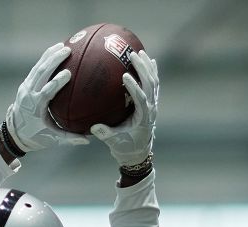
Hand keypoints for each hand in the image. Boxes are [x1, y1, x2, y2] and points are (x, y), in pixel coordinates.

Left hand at [4, 43, 89, 152]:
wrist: (13, 133)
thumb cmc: (35, 137)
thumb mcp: (52, 139)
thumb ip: (69, 138)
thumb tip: (89, 138)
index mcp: (35, 107)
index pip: (45, 92)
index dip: (55, 82)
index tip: (68, 73)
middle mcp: (29, 94)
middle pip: (40, 74)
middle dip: (53, 61)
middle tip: (67, 51)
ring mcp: (25, 87)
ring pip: (37, 68)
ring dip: (50, 56)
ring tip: (63, 45)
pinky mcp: (26, 84)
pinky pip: (36, 68)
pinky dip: (45, 58)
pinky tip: (56, 49)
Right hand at [90, 50, 158, 167]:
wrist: (138, 152)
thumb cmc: (125, 147)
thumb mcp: (114, 143)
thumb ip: (105, 134)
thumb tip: (93, 127)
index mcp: (143, 118)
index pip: (141, 99)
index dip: (134, 87)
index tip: (125, 76)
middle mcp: (151, 109)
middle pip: (150, 85)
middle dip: (142, 69)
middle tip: (133, 55)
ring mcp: (153, 104)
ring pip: (154, 82)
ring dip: (147, 66)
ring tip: (140, 52)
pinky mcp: (152, 102)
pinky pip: (154, 84)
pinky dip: (152, 71)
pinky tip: (149, 59)